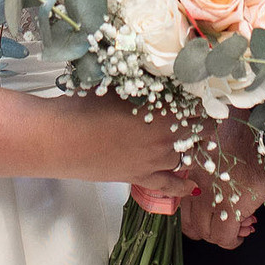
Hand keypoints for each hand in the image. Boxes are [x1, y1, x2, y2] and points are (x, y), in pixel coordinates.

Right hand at [62, 97, 194, 199]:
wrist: (61, 138)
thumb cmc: (87, 106)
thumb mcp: (121, 86)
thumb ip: (145, 84)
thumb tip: (160, 75)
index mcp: (166, 113)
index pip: (199, 106)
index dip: (203, 99)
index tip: (202, 93)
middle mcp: (166, 139)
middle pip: (199, 131)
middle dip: (202, 121)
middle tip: (197, 112)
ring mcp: (155, 162)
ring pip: (186, 156)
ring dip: (191, 146)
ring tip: (189, 137)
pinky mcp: (141, 178)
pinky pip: (169, 186)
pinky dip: (183, 187)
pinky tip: (193, 188)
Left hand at [181, 119, 264, 249]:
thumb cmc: (248, 127)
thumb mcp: (219, 141)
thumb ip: (210, 160)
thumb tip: (218, 180)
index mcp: (191, 167)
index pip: (181, 204)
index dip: (196, 216)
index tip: (211, 215)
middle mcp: (197, 183)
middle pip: (190, 224)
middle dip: (206, 230)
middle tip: (222, 227)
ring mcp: (213, 195)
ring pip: (206, 233)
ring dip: (220, 236)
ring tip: (237, 228)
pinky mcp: (232, 206)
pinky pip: (224, 237)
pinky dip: (232, 241)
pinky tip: (242, 234)